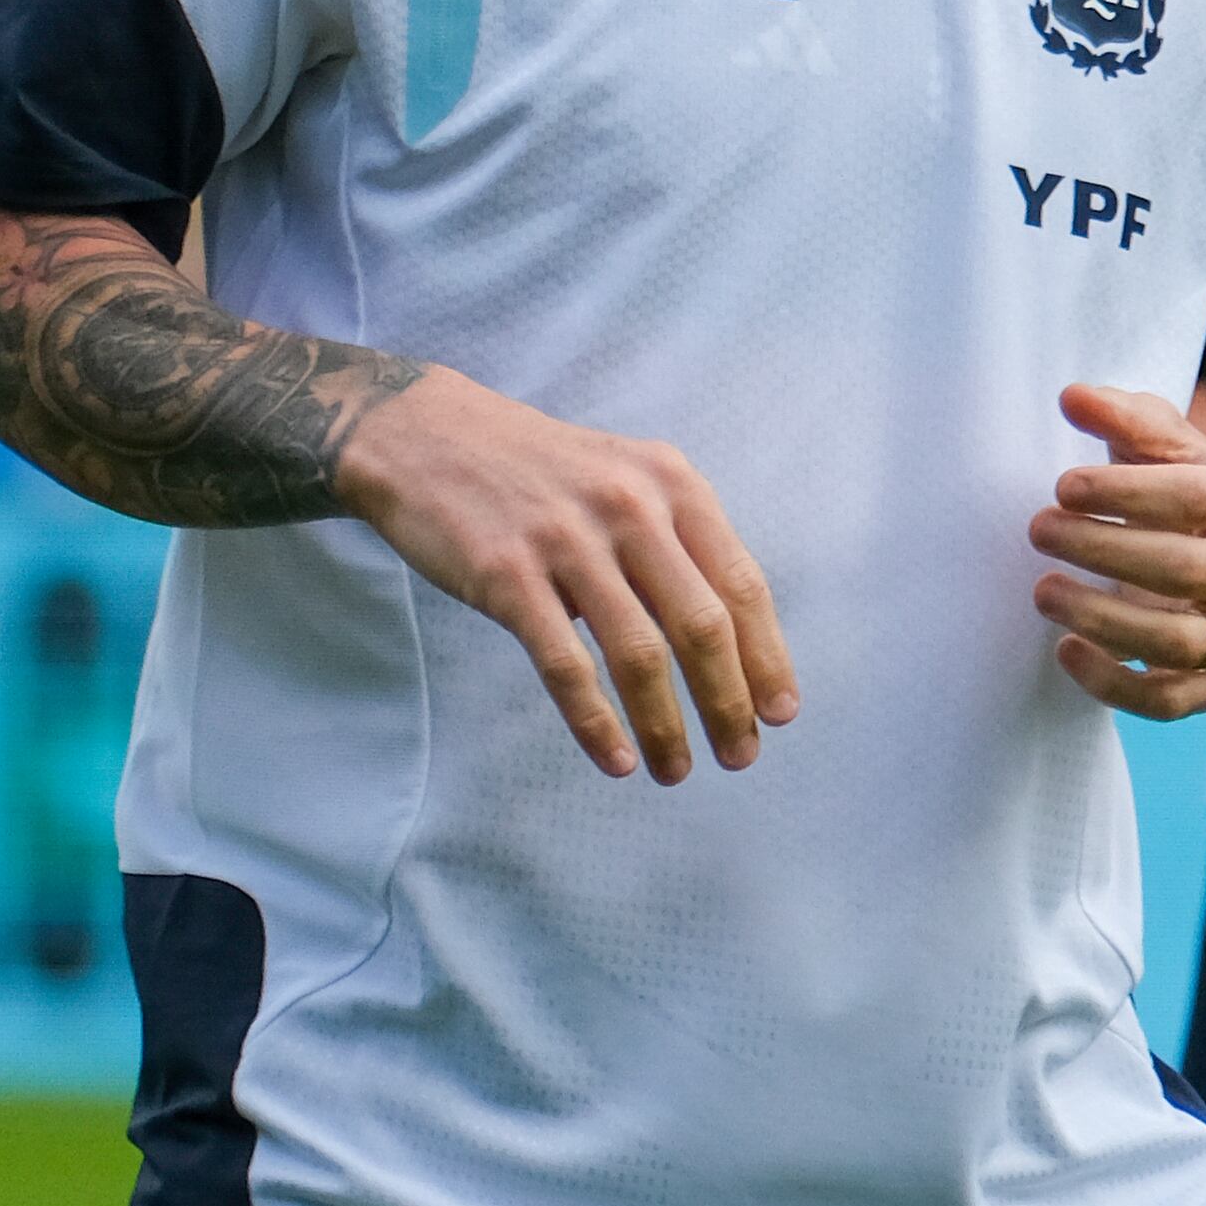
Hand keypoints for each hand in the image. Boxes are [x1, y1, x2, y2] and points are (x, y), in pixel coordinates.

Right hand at [336, 365, 795, 784]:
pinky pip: (566, 665)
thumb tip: (729, 641)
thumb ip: (675, 540)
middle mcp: (628, 506)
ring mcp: (566, 541)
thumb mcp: (624, 476)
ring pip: (639, 654)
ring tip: (675, 771)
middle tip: (740, 756)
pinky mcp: (508, 575)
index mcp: (671, 482)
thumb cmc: (538, 470)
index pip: (741, 583)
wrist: (425, 434)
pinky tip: (615, 759)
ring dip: (666, 724)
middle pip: (701, 624)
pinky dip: (596, 722)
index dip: (767, 655)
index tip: (780, 712)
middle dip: (729, 702)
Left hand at [1033, 383, 1205, 718]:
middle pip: (1188, 570)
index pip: (1198, 499)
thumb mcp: (1152, 438)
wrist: (1200, 536)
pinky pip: (1171, 701)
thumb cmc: (1167, 477)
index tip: (1062, 486)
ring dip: (1102, 618)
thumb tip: (1074, 398)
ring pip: (1181, 642)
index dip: (1126, 493)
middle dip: (1103, 550)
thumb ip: (1120, 414)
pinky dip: (1114, 684)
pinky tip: (1064, 649)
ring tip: (1042, 590)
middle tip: (1037, 529)